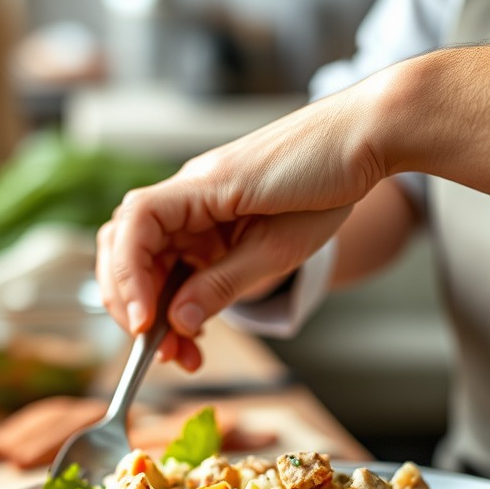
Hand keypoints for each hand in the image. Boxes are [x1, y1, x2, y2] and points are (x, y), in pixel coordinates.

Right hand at [96, 89, 386, 367]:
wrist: (361, 137)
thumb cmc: (327, 180)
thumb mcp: (278, 248)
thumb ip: (222, 284)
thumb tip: (176, 321)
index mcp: (201, 187)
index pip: (134, 225)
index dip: (128, 277)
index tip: (144, 323)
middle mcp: (189, 192)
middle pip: (128, 243)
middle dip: (132, 300)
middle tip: (158, 350)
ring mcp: (200, 204)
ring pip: (151, 256)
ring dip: (155, 304)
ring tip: (180, 352)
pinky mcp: (216, 217)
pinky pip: (182, 256)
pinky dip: (179, 292)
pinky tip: (193, 325)